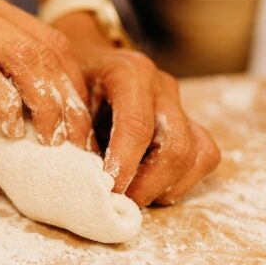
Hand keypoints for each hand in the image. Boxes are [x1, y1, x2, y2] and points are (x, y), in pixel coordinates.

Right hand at [0, 0, 92, 147]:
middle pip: (42, 48)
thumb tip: (51, 115)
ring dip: (44, 103)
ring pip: (20, 57)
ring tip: (49, 138)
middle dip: (66, 98)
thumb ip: (3, 81)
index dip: (72, 82)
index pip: (47, 39)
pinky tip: (11, 130)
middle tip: (76, 139)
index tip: (81, 121)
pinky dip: (6, 105)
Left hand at [54, 12, 220, 206]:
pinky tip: (150, 185)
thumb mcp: (62, 97)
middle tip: (117, 202)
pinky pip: (203, 157)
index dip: (125, 165)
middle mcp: (163, 87)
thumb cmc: (73, 83)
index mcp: (130, 73)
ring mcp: (181, 105)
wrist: (89, 63)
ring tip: (132, 194)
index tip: (108, 190)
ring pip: (197, 155)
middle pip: (175, 146)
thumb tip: (81, 176)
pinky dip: (180, 181)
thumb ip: (73, 129)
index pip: (137, 126)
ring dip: (165, 187)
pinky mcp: (190, 123)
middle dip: (146, 185)